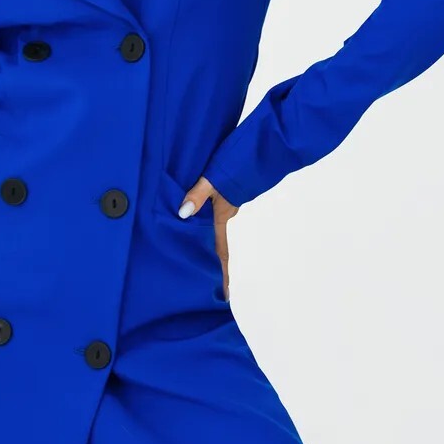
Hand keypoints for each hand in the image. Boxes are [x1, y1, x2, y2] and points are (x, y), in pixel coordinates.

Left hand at [178, 176, 239, 300]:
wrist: (260, 148)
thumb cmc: (236, 164)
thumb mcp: (212, 180)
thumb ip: (197, 195)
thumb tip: (183, 213)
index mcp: (223, 217)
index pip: (221, 252)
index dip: (222, 274)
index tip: (225, 295)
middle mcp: (226, 215)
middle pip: (218, 246)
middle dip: (214, 266)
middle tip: (207, 284)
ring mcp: (227, 205)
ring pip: (214, 231)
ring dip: (208, 246)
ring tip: (197, 259)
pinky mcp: (226, 195)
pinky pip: (212, 216)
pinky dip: (205, 226)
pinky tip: (195, 224)